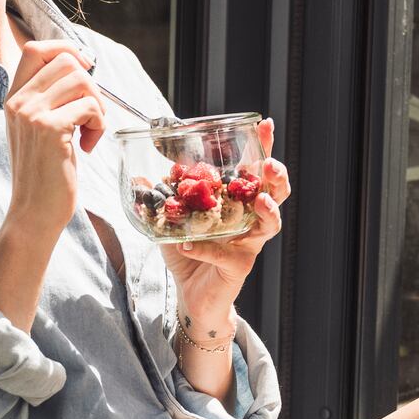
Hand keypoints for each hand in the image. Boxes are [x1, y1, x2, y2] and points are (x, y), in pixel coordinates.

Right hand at [0, 40, 106, 245]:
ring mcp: (32, 114)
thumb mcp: (36, 129)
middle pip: (66, 61)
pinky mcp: (50, 129)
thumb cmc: (43, 173)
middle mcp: (18, 101)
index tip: (84, 69)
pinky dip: (98, 124)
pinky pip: (90, 106)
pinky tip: (88, 146)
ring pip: (81, 80)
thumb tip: (81, 68)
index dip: (65, 50)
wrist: (33, 212)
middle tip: (90, 115)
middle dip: (90, 85)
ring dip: (97, 106)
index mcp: (13, 98)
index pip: (35, 49)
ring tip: (89, 132)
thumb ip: (48, 99)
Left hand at [164, 117, 291, 328]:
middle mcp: (250, 220)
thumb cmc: (190, 252)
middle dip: (276, 177)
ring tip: (258, 200)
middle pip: (276, 193)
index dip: (263, 147)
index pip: (255, 170)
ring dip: (266, 209)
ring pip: (269, 225)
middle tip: (269, 165)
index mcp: (237, 202)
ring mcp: (248, 244)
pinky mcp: (238, 266)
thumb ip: (160, 199)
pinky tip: (187, 244)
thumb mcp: (172, 221)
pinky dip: (205, 248)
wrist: (190, 293)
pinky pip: (225, 254)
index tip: (264, 125)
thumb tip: (141, 177)